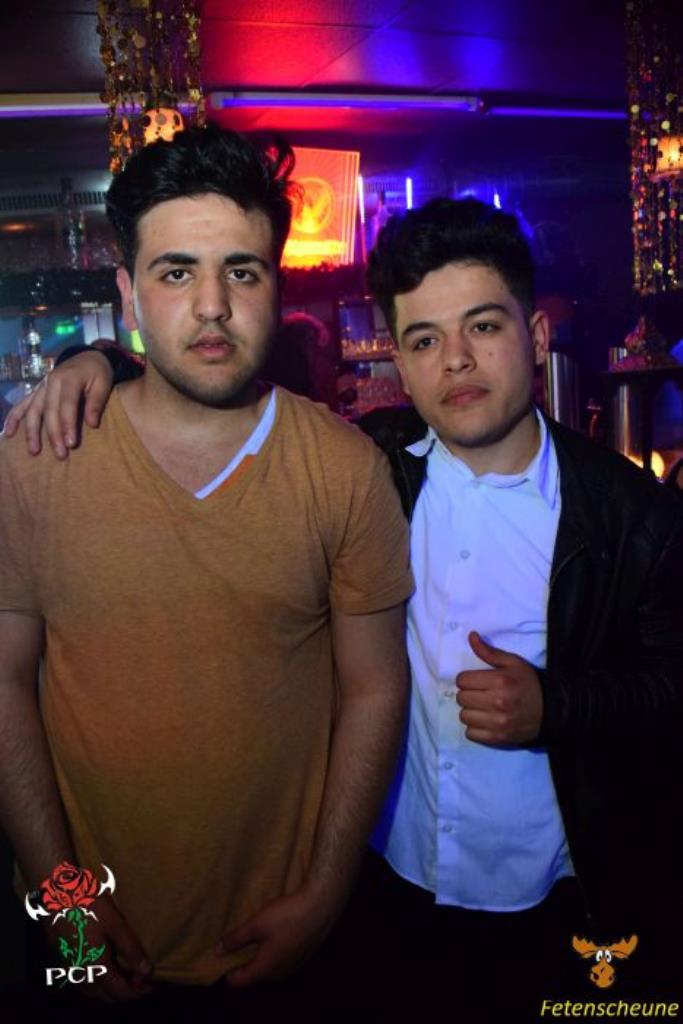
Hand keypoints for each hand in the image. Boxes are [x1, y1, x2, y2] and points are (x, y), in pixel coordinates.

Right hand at [2, 350, 113, 457]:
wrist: (86, 357)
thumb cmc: (98, 372)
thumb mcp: (104, 384)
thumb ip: (97, 403)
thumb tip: (92, 424)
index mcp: (69, 379)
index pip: (67, 404)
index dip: (68, 424)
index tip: (71, 444)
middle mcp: (51, 382)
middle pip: (49, 411)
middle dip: (53, 434)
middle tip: (60, 455)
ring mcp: (41, 387)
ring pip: (33, 410)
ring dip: (31, 431)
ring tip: (34, 451)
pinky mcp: (36, 391)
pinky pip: (22, 404)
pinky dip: (13, 418)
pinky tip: (8, 433)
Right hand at [43, 894, 152, 1002]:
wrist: (55, 892)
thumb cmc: (88, 904)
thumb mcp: (114, 923)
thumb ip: (130, 948)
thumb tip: (146, 971)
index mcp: (94, 967)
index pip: (119, 992)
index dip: (138, 992)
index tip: (152, 984)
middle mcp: (79, 974)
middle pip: (106, 996)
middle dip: (125, 991)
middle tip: (141, 979)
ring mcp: (68, 967)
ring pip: (92, 990)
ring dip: (110, 988)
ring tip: (126, 973)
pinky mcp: (62, 958)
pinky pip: (82, 980)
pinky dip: (97, 980)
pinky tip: (105, 966)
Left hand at [216, 888, 337, 989]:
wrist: (320, 907)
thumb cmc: (286, 916)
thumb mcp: (256, 924)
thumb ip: (235, 939)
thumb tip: (217, 951)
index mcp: (265, 969)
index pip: (239, 982)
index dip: (227, 971)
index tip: (221, 956)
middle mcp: (279, 973)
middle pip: (254, 974)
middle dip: (244, 961)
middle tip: (237, 941)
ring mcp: (294, 966)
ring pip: (270, 966)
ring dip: (261, 954)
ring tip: (257, 933)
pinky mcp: (304, 955)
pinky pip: (282, 958)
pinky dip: (275, 949)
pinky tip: (277, 930)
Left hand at [455, 631, 542, 745]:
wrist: (551, 711)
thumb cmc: (528, 684)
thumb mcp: (513, 663)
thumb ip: (489, 652)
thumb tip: (471, 636)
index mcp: (500, 681)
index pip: (462, 680)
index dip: (467, 679)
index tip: (476, 681)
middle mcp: (497, 703)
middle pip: (461, 698)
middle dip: (468, 694)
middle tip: (481, 694)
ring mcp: (498, 723)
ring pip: (464, 716)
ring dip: (471, 711)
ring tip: (483, 708)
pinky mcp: (498, 738)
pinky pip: (471, 734)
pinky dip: (475, 728)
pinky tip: (486, 721)